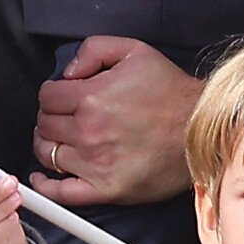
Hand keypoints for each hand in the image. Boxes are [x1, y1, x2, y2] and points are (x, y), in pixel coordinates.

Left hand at [30, 37, 200, 205]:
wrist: (201, 129)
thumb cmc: (170, 92)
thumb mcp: (134, 51)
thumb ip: (93, 50)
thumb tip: (66, 72)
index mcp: (92, 98)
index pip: (46, 97)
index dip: (52, 93)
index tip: (61, 96)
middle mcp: (89, 133)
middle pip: (45, 125)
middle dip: (50, 117)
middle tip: (63, 116)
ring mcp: (96, 164)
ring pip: (48, 155)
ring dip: (47, 145)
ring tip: (59, 139)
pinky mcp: (107, 190)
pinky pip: (62, 194)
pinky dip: (45, 186)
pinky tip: (41, 177)